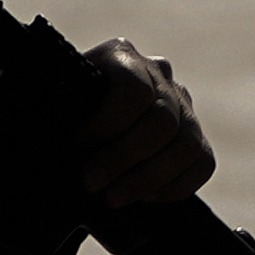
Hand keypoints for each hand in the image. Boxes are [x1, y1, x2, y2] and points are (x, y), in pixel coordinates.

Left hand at [71, 40, 214, 208]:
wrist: (78, 123)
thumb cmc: (60, 112)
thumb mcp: (52, 101)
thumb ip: (56, 109)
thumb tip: (59, 137)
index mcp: (121, 56)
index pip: (134, 89)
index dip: (107, 123)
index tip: (77, 145)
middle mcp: (159, 75)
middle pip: (162, 120)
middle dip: (123, 158)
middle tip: (92, 184)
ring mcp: (183, 106)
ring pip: (186, 144)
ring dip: (147, 179)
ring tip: (112, 198)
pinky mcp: (197, 137)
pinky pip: (202, 163)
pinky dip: (175, 186)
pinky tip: (144, 197)